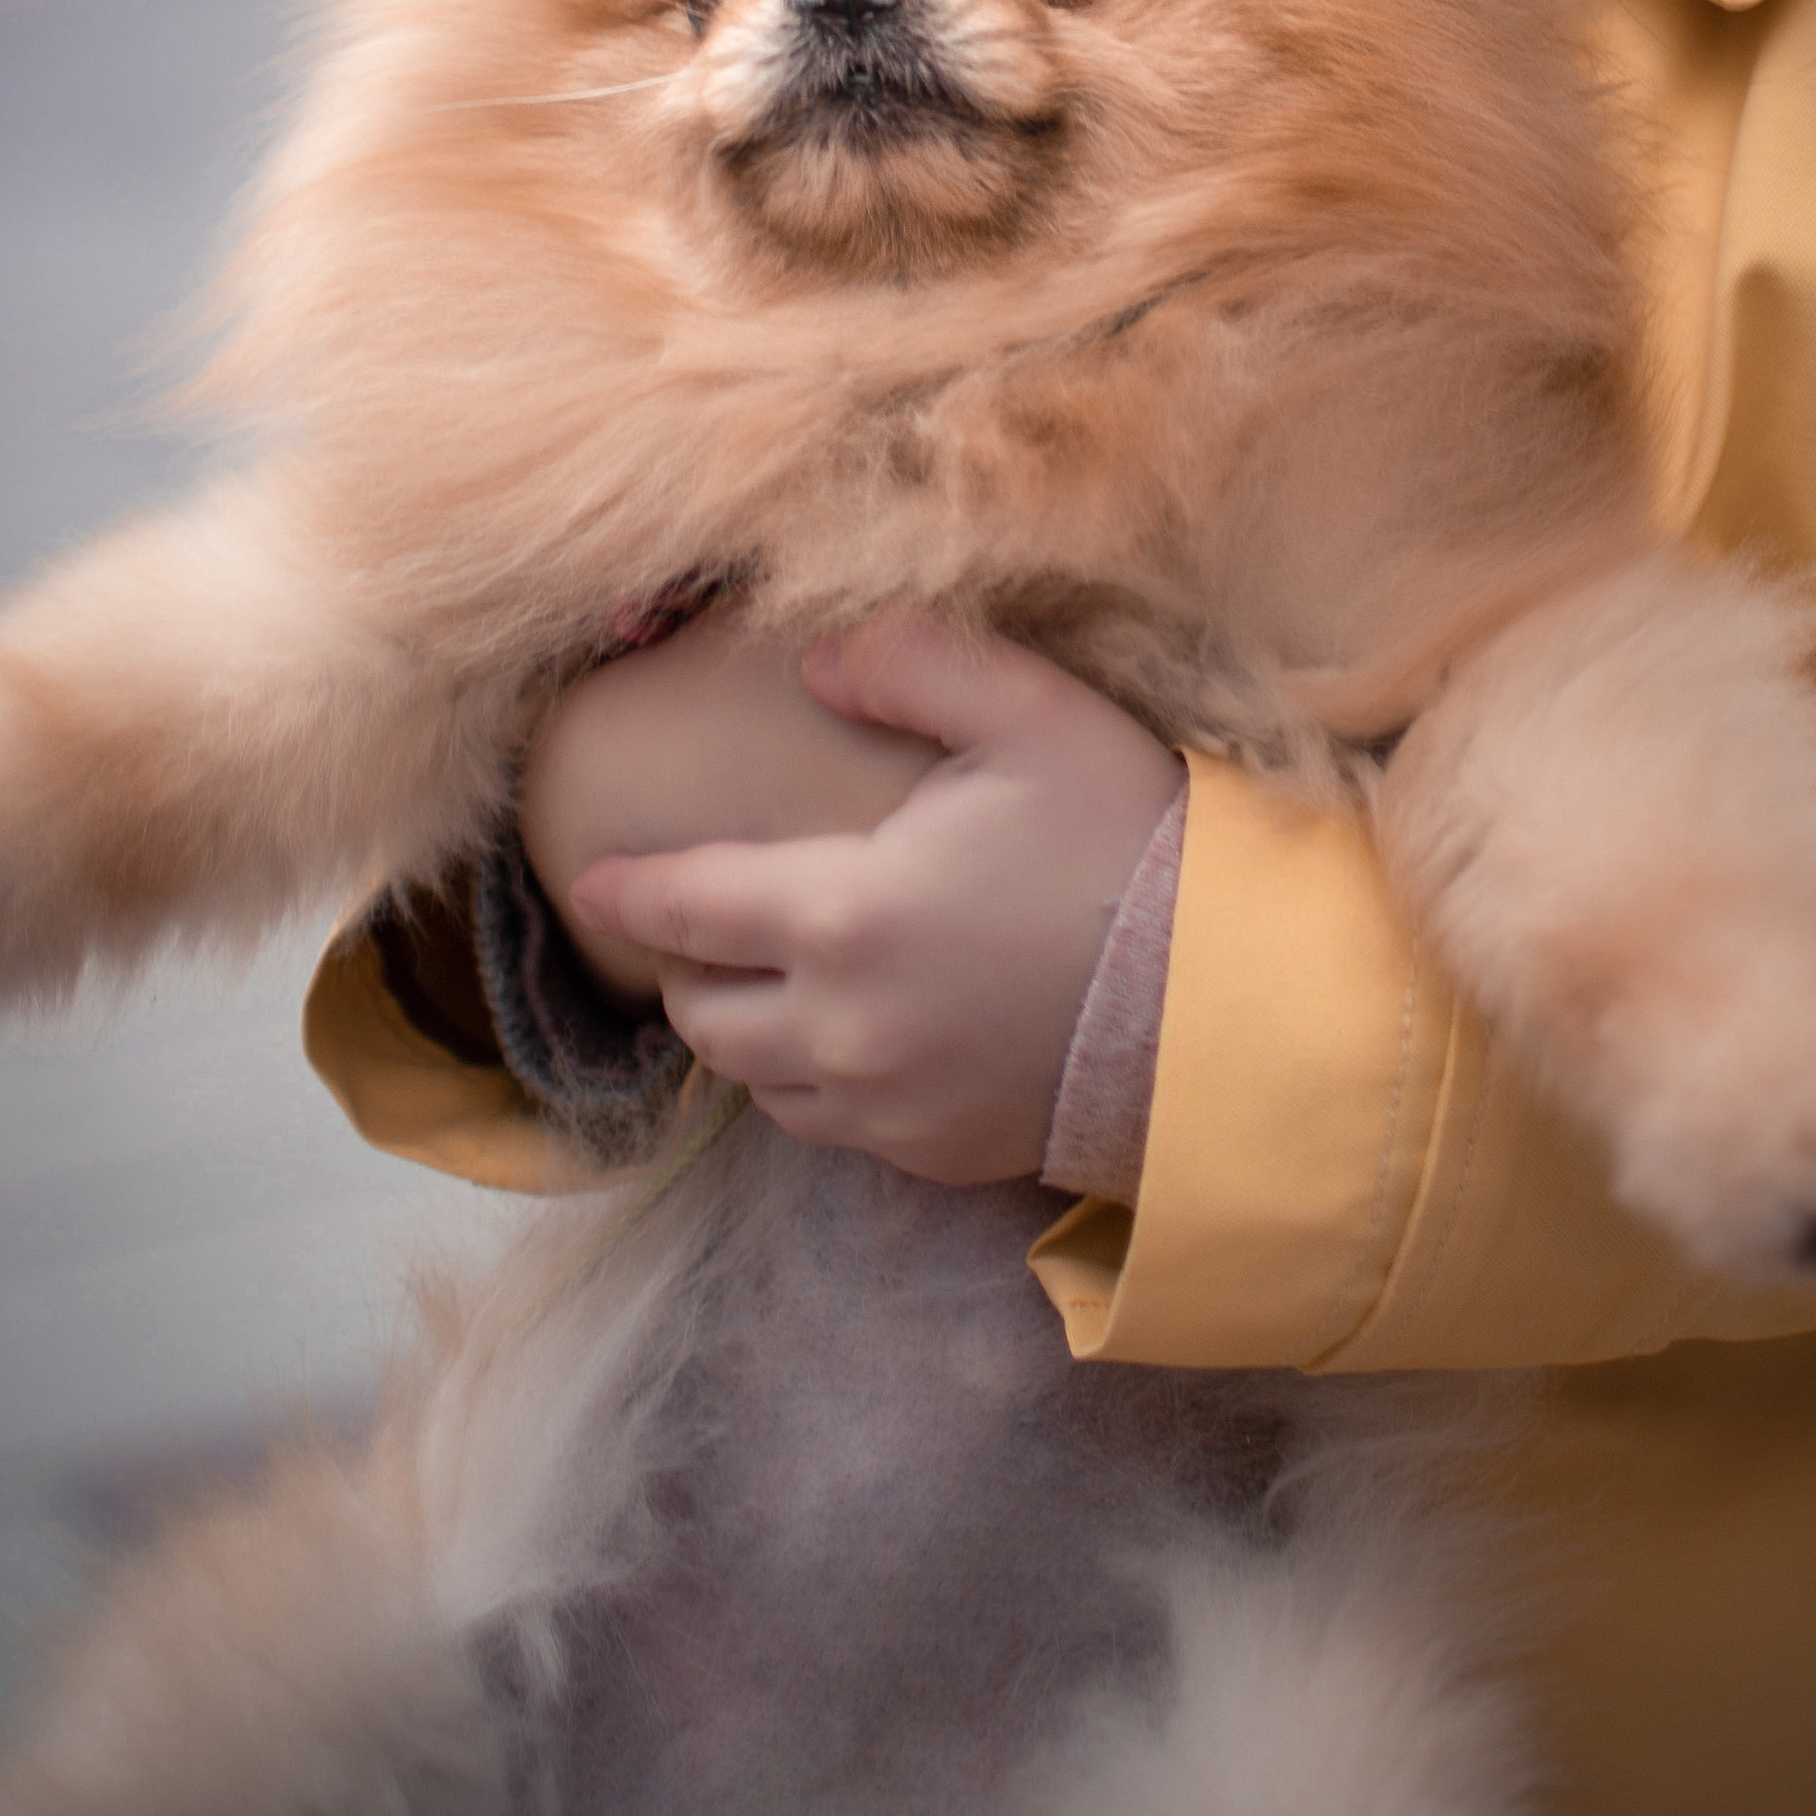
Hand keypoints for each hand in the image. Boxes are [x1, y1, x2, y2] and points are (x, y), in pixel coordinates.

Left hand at [567, 618, 1182, 1184]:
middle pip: (705, 1015)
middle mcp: (839, 1028)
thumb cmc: (1126, 846)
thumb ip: (912, 662)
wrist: (1227, 1009)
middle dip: (688, 967)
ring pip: (758, 1083)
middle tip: (703, 924)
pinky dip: (818, 1083)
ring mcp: (884, 1106)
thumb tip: (816, 661)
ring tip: (769, 984)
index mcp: (842, 915)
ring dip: (747, 1032)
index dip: (626, 893)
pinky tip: (856, 1038)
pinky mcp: (933, 1154)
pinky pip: (833, 1127)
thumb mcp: (1030, 714)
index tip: (588, 882)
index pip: (686, 909)